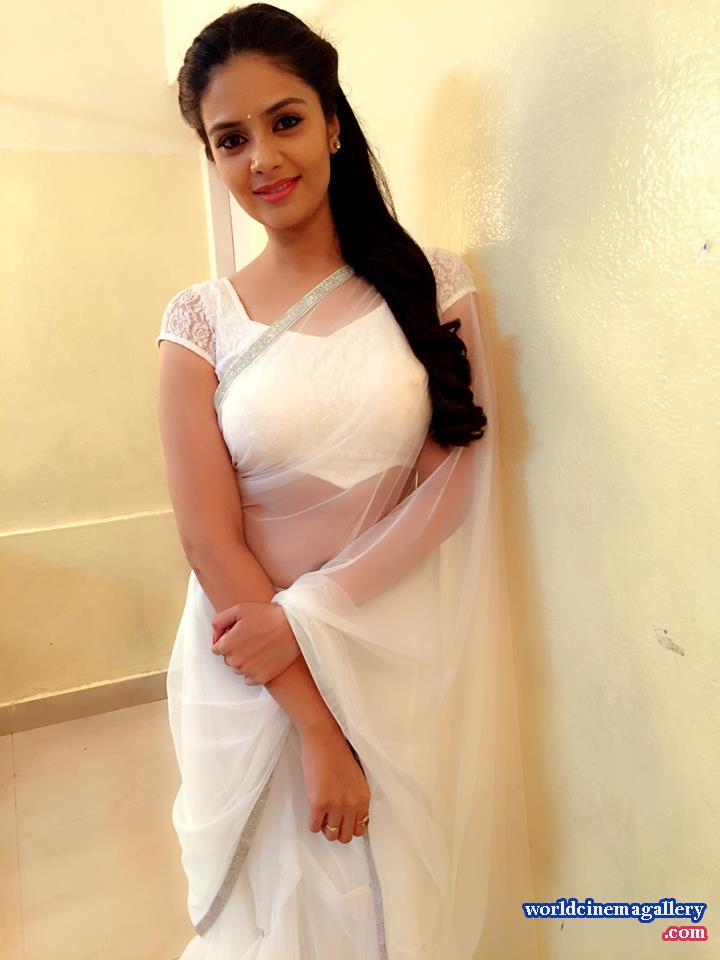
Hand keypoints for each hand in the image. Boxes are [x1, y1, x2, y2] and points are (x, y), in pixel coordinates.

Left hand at [211, 601, 300, 685]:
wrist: (294, 627)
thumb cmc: (267, 615)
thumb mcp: (239, 609)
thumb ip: (219, 620)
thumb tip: (215, 635)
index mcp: (227, 645)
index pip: (217, 649)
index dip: (227, 640)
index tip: (238, 634)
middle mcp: (235, 661)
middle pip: (228, 660)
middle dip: (235, 650)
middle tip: (252, 638)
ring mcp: (248, 671)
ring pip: (239, 669)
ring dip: (245, 661)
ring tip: (259, 646)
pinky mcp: (261, 678)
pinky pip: (249, 679)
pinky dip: (254, 670)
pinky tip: (263, 657)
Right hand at [300, 724, 370, 843]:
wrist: (324, 738)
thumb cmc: (338, 753)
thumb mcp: (357, 777)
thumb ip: (355, 797)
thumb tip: (348, 815)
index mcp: (364, 797)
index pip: (361, 828)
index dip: (350, 826)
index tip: (343, 821)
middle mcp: (352, 804)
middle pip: (346, 836)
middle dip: (338, 830)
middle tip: (330, 819)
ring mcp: (335, 805)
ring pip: (330, 835)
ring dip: (325, 828)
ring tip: (321, 815)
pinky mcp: (318, 803)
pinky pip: (314, 827)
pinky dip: (313, 823)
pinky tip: (313, 811)